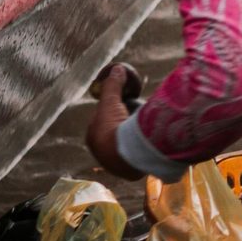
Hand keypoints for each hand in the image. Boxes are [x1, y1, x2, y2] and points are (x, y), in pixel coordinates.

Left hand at [85, 63, 141, 179]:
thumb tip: (117, 68)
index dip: (115, 111)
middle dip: (125, 126)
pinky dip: (141, 151)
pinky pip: (136, 157)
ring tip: (145, 130)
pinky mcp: (128, 172)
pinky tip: (148, 145)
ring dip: (133, 140)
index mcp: (92, 137)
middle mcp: (100, 153)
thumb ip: (113, 85)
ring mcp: (114, 164)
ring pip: (125, 147)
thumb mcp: (111, 101)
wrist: (125, 153)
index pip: (103, 121)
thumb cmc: (113, 125)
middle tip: (138, 117)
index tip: (127, 105)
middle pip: (115, 134)